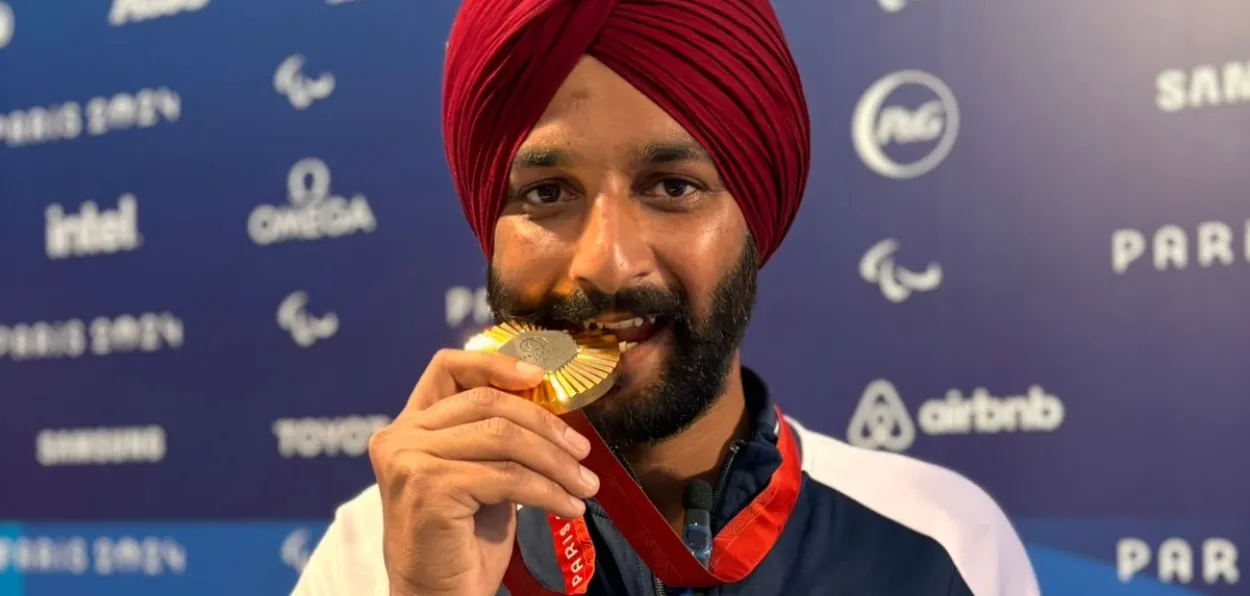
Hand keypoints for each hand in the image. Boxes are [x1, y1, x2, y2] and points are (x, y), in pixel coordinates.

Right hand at [369, 349, 600, 595]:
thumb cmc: (460, 541)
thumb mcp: (477, 474)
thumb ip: (492, 437)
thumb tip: (549, 409)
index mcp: (407, 426)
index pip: (447, 367)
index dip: (495, 363)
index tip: (539, 376)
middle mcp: (399, 436)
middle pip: (488, 402)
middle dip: (546, 425)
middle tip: (582, 451)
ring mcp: (410, 460)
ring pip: (503, 438)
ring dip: (555, 463)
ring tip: (584, 484)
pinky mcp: (429, 487)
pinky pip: (508, 477)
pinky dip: (548, 491)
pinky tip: (569, 507)